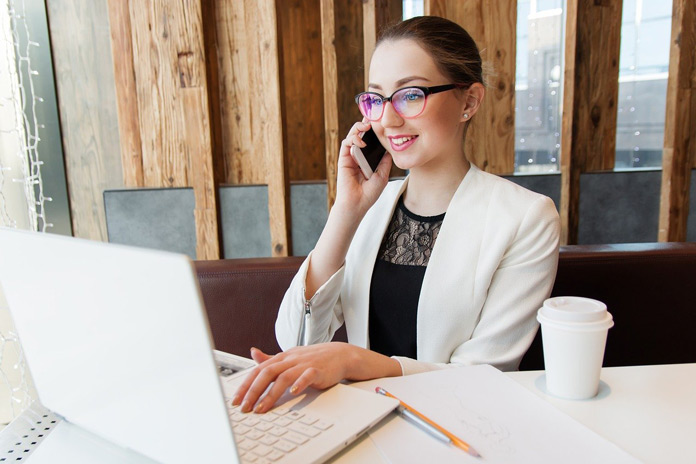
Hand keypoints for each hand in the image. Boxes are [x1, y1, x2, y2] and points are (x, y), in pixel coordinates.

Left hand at [231, 343, 400, 413]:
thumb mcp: (290, 357)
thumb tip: (253, 353)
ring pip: (283, 377)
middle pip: (267, 373)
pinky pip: (307, 376)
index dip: (246, 385)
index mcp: (282, 358)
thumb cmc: (313, 359)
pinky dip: (299, 384)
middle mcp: (290, 359)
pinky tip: (293, 393)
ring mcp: (303, 364)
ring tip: (262, 408)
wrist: (339, 355)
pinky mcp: (317, 370)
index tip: (237, 400)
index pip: (259, 370)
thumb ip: (270, 358)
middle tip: (245, 407)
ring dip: (270, 394)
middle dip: (253, 391)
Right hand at [334, 120, 392, 217]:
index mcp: (368, 159)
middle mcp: (359, 156)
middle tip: (372, 115)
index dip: (374, 130)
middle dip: (365, 123)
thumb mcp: (383, 175)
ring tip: (366, 125)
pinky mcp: (343, 159)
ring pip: (352, 136)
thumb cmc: (369, 193)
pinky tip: (360, 142)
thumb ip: (385, 161)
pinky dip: (352, 139)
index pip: (371, 141)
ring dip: (358, 128)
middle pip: (361, 135)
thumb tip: (390, 148)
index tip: (381, 120)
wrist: (358, 204)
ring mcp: (350, 157)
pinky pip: (346, 144)